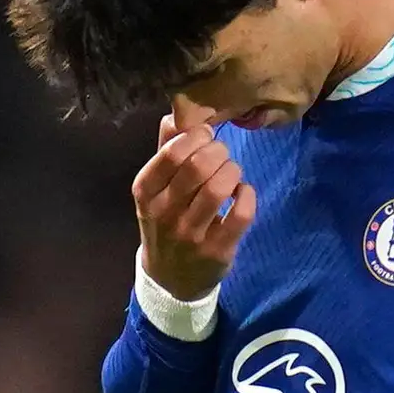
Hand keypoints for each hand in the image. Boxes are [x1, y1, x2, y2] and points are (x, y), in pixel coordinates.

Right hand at [134, 108, 256, 298]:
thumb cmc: (165, 223)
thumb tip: (175, 113)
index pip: (173, 152)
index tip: (206, 138)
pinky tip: (242, 193)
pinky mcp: (217, 250)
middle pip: (198, 166)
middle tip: (222, 155)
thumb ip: (165, 150)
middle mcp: (164, 213)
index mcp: (146, 192)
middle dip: (219, 151)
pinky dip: (247, 194)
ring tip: (232, 173)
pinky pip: (241, 213)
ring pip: (219, 188)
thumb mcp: (155, 190)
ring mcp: (191, 234)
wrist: (170, 279)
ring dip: (233, 171)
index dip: (197, 137)